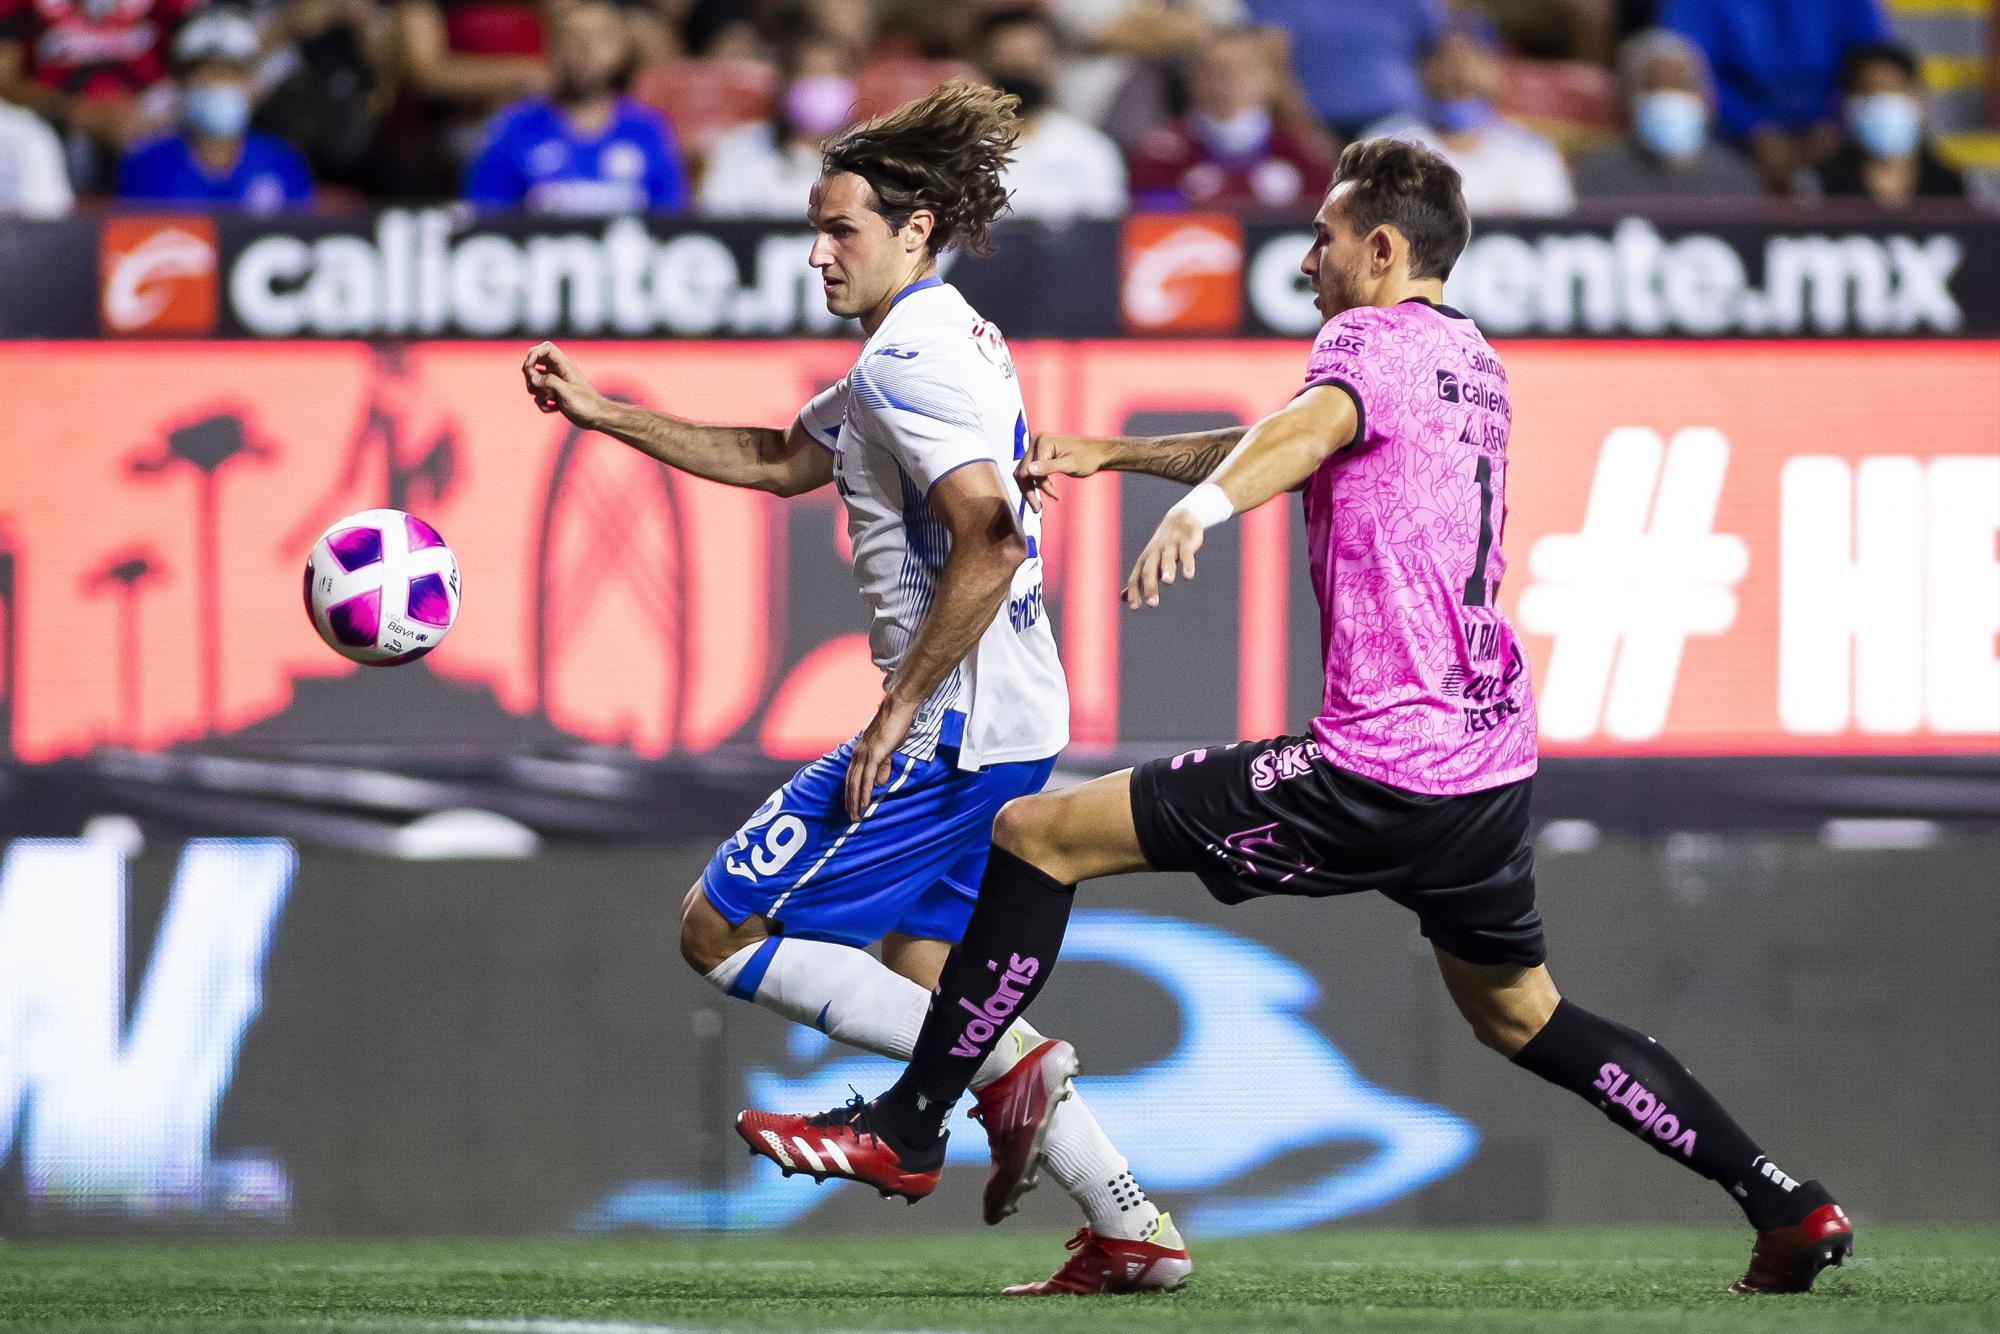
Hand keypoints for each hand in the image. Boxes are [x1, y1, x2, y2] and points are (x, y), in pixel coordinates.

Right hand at [522, 341, 607, 427]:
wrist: (597, 418)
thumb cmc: (587, 405)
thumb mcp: (567, 392)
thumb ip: (549, 382)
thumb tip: (532, 377)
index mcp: (564, 366)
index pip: (545, 348)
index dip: (534, 354)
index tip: (530, 368)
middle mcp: (558, 372)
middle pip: (533, 364)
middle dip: (531, 377)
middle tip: (543, 389)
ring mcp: (555, 383)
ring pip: (533, 381)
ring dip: (537, 392)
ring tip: (552, 399)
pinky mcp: (554, 395)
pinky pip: (538, 396)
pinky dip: (543, 403)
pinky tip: (555, 408)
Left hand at [844, 695, 918, 820]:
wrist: (898, 709)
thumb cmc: (894, 725)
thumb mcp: (888, 748)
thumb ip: (883, 765)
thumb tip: (880, 782)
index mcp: (860, 752)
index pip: (851, 777)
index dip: (850, 793)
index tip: (851, 806)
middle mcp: (858, 753)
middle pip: (851, 782)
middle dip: (850, 801)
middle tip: (852, 817)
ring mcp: (865, 754)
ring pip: (857, 783)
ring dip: (856, 801)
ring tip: (856, 816)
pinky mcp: (874, 754)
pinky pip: (867, 778)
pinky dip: (865, 792)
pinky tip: (864, 803)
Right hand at [1016, 433, 1103, 512]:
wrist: (1098, 453)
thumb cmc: (1088, 457)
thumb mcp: (1069, 464)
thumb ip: (1048, 467)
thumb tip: (1029, 470)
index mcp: (1042, 441)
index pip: (1029, 469)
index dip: (1038, 486)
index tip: (1051, 497)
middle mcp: (1036, 442)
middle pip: (1022, 471)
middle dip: (1028, 491)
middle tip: (1037, 508)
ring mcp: (1037, 447)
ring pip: (1024, 472)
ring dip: (1029, 489)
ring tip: (1037, 505)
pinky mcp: (1040, 453)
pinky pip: (1031, 471)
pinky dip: (1035, 483)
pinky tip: (1045, 491)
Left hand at [1123, 510, 1203, 608]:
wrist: (1179, 519)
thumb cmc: (1161, 547)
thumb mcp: (1148, 563)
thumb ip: (1137, 581)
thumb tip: (1122, 598)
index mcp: (1145, 561)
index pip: (1136, 578)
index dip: (1134, 592)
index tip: (1135, 607)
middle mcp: (1155, 554)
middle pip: (1149, 570)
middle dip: (1150, 586)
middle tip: (1152, 603)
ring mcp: (1170, 547)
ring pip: (1167, 559)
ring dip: (1167, 570)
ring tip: (1168, 582)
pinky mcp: (1185, 543)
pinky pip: (1186, 553)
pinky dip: (1187, 564)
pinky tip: (1188, 575)